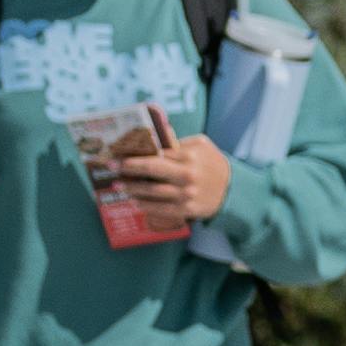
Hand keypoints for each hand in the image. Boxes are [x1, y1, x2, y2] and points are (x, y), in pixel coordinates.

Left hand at [103, 129, 231, 221]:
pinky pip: (159, 208)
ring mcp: (185, 194)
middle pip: (150, 170)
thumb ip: (179, 141)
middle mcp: (186, 175)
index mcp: (188, 156)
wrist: (233, 190)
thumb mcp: (201, 145)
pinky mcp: (185, 210)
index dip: (136, 152)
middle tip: (112, 166)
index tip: (120, 152)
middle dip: (128, 168)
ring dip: (132, 188)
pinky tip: (134, 201)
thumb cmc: (213, 164)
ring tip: (119, 185)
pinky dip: (144, 205)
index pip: (157, 153)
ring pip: (151, 192)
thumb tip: (156, 135)